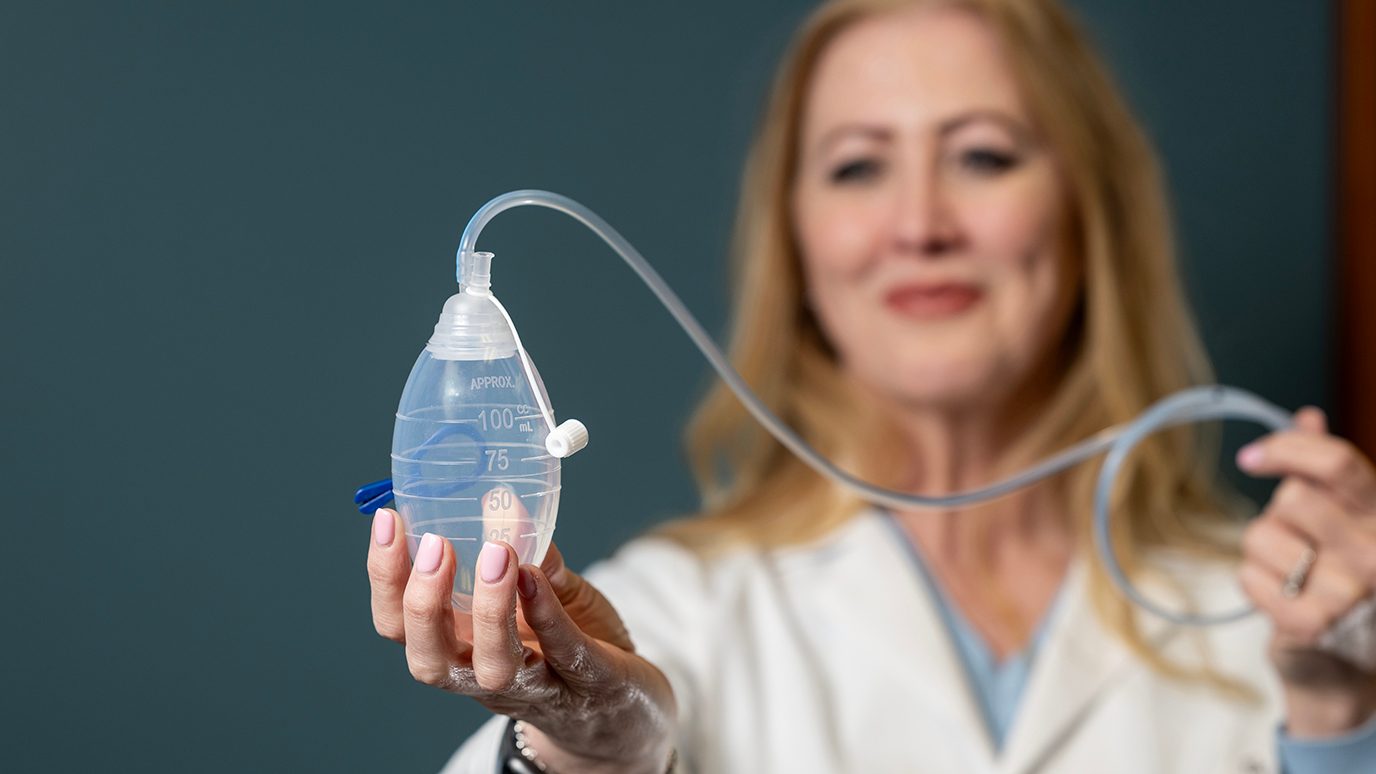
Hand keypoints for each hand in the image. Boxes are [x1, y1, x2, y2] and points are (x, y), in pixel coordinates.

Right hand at [367, 508, 676, 771]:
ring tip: (494, 554)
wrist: (629, 709)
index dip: (386, 576)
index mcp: (460, 647)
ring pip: (493, 668)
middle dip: (422, 603)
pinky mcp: (589, 686)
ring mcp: (536, 689)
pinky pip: (563, 654)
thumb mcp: (547, 592)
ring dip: (488, 611)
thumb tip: (506, 502)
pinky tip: (535, 576)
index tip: (388, 520)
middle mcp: (483, 677)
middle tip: (434, 544)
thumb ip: (530, 553)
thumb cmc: (576, 646)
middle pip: (429, 658)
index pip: (401, 623)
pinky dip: (547, 615)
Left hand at [1238, 407, 1375, 736]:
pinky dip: (1253, 584)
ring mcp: (1351, 590)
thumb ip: (1324, 469)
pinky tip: (1282, 600)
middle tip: (1297, 541)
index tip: (1251, 458)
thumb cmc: (1340, 574)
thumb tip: (1308, 417)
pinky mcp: (1315, 624)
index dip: (1287, 449)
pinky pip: (1248, 577)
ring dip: (1262, 552)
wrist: (1345, 662)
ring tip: (1293, 574)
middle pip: (1291, 499)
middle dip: (1277, 515)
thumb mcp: (1343, 516)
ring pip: (1260, 536)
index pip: (1337, 462)